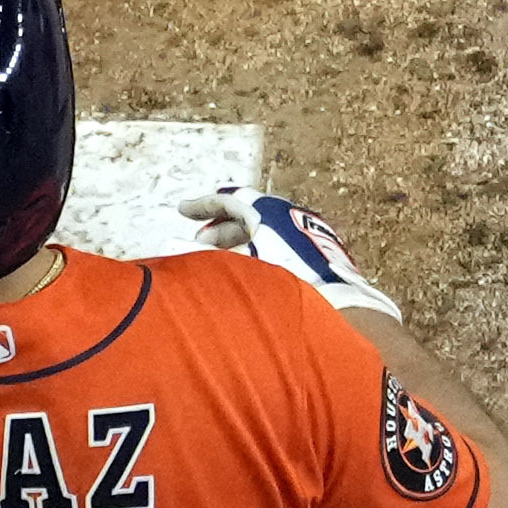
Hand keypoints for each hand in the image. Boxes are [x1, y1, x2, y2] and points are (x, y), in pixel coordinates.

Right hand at [178, 189, 404, 321]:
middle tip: (199, 242)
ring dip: (240, 241)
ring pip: (266, 229)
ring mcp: (309, 232)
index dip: (202, 205)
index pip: (229, 200)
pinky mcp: (321, 250)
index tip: (182, 210)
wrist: (339, 307)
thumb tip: (168, 245)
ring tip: (223, 261)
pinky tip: (254, 273)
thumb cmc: (286, 286)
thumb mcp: (237, 268)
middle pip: (248, 213)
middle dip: (220, 228)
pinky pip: (283, 242)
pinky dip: (261, 250)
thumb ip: (202, 255)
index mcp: (269, 213)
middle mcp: (291, 216)